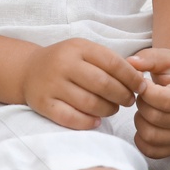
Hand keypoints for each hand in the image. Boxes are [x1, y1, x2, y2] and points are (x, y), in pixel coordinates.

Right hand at [20, 37, 144, 130]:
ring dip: (108, 110)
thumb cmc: (66, 62)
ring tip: (113, 109)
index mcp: (78, 47)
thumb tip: (139, 79)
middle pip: (103, 84)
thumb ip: (109, 62)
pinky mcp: (43, 104)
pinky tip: (96, 121)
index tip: (141, 87)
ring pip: (89, 103)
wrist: (28, 70)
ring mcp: (52, 84)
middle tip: (129, 101)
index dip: (131, 77)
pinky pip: (70, 118)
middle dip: (122, 95)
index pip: (113, 63)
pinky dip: (87, 122)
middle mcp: (64, 64)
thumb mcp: (84, 51)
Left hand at [125, 47, 169, 158]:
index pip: (164, 100)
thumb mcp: (164, 58)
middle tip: (143, 95)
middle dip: (141, 104)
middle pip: (155, 117)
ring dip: (139, 120)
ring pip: (150, 135)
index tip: (142, 82)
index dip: (145, 91)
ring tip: (145, 108)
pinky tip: (145, 122)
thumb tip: (130, 64)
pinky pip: (150, 150)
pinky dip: (140, 138)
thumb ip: (148, 58)